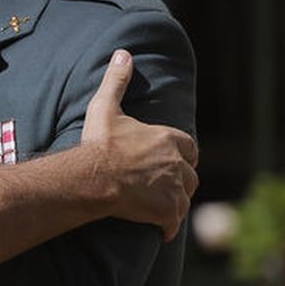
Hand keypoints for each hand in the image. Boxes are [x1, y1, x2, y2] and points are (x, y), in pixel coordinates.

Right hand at [82, 50, 198, 240]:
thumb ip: (117, 80)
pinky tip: (161, 231)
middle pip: (190, 176)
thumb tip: (123, 53)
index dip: (183, 155)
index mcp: (168, 139)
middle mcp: (177, 163)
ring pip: (184, 199)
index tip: (176, 161)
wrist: (94, 176)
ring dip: (176, 204)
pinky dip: (168, 227)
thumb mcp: (106, 107)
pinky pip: (173, 222)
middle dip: (181, 182)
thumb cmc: (100, 143)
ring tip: (164, 210)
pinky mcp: (166, 211)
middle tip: (167, 188)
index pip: (189, 148)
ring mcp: (173, 189)